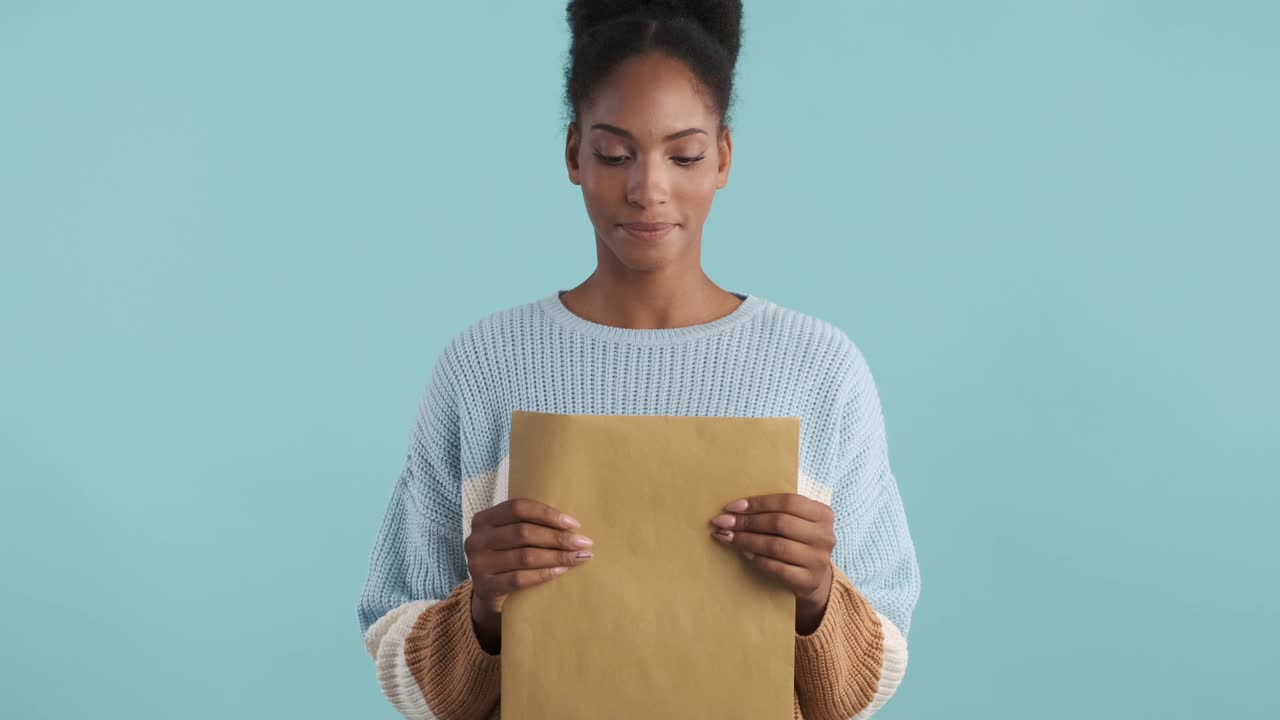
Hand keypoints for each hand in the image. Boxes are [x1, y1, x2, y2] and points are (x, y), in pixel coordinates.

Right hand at [464, 497, 593, 652]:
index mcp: (483, 519)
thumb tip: (572, 523)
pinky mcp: (485, 587)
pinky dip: (544, 574)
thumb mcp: (511, 537)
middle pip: (523, 533)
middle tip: (583, 542)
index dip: (547, 514)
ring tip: (578, 557)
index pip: (518, 508)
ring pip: (524, 556)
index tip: (574, 524)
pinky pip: (519, 579)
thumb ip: (530, 525)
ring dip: (556, 556)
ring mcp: (478, 564)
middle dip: (557, 537)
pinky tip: (561, 571)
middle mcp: (476, 540)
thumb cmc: (508, 557)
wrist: (489, 594)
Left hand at [709, 494, 835, 633]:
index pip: (788, 502)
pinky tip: (745, 554)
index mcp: (822, 514)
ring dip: (747, 540)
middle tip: (723, 522)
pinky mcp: (809, 580)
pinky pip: (778, 568)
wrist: (813, 577)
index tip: (731, 507)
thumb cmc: (797, 541)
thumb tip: (733, 510)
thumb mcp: (796, 522)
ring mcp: (819, 559)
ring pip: (776, 545)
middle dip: (747, 522)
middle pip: (780, 523)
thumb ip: (775, 512)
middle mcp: (824, 536)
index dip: (758, 503)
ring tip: (728, 537)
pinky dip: (758, 560)